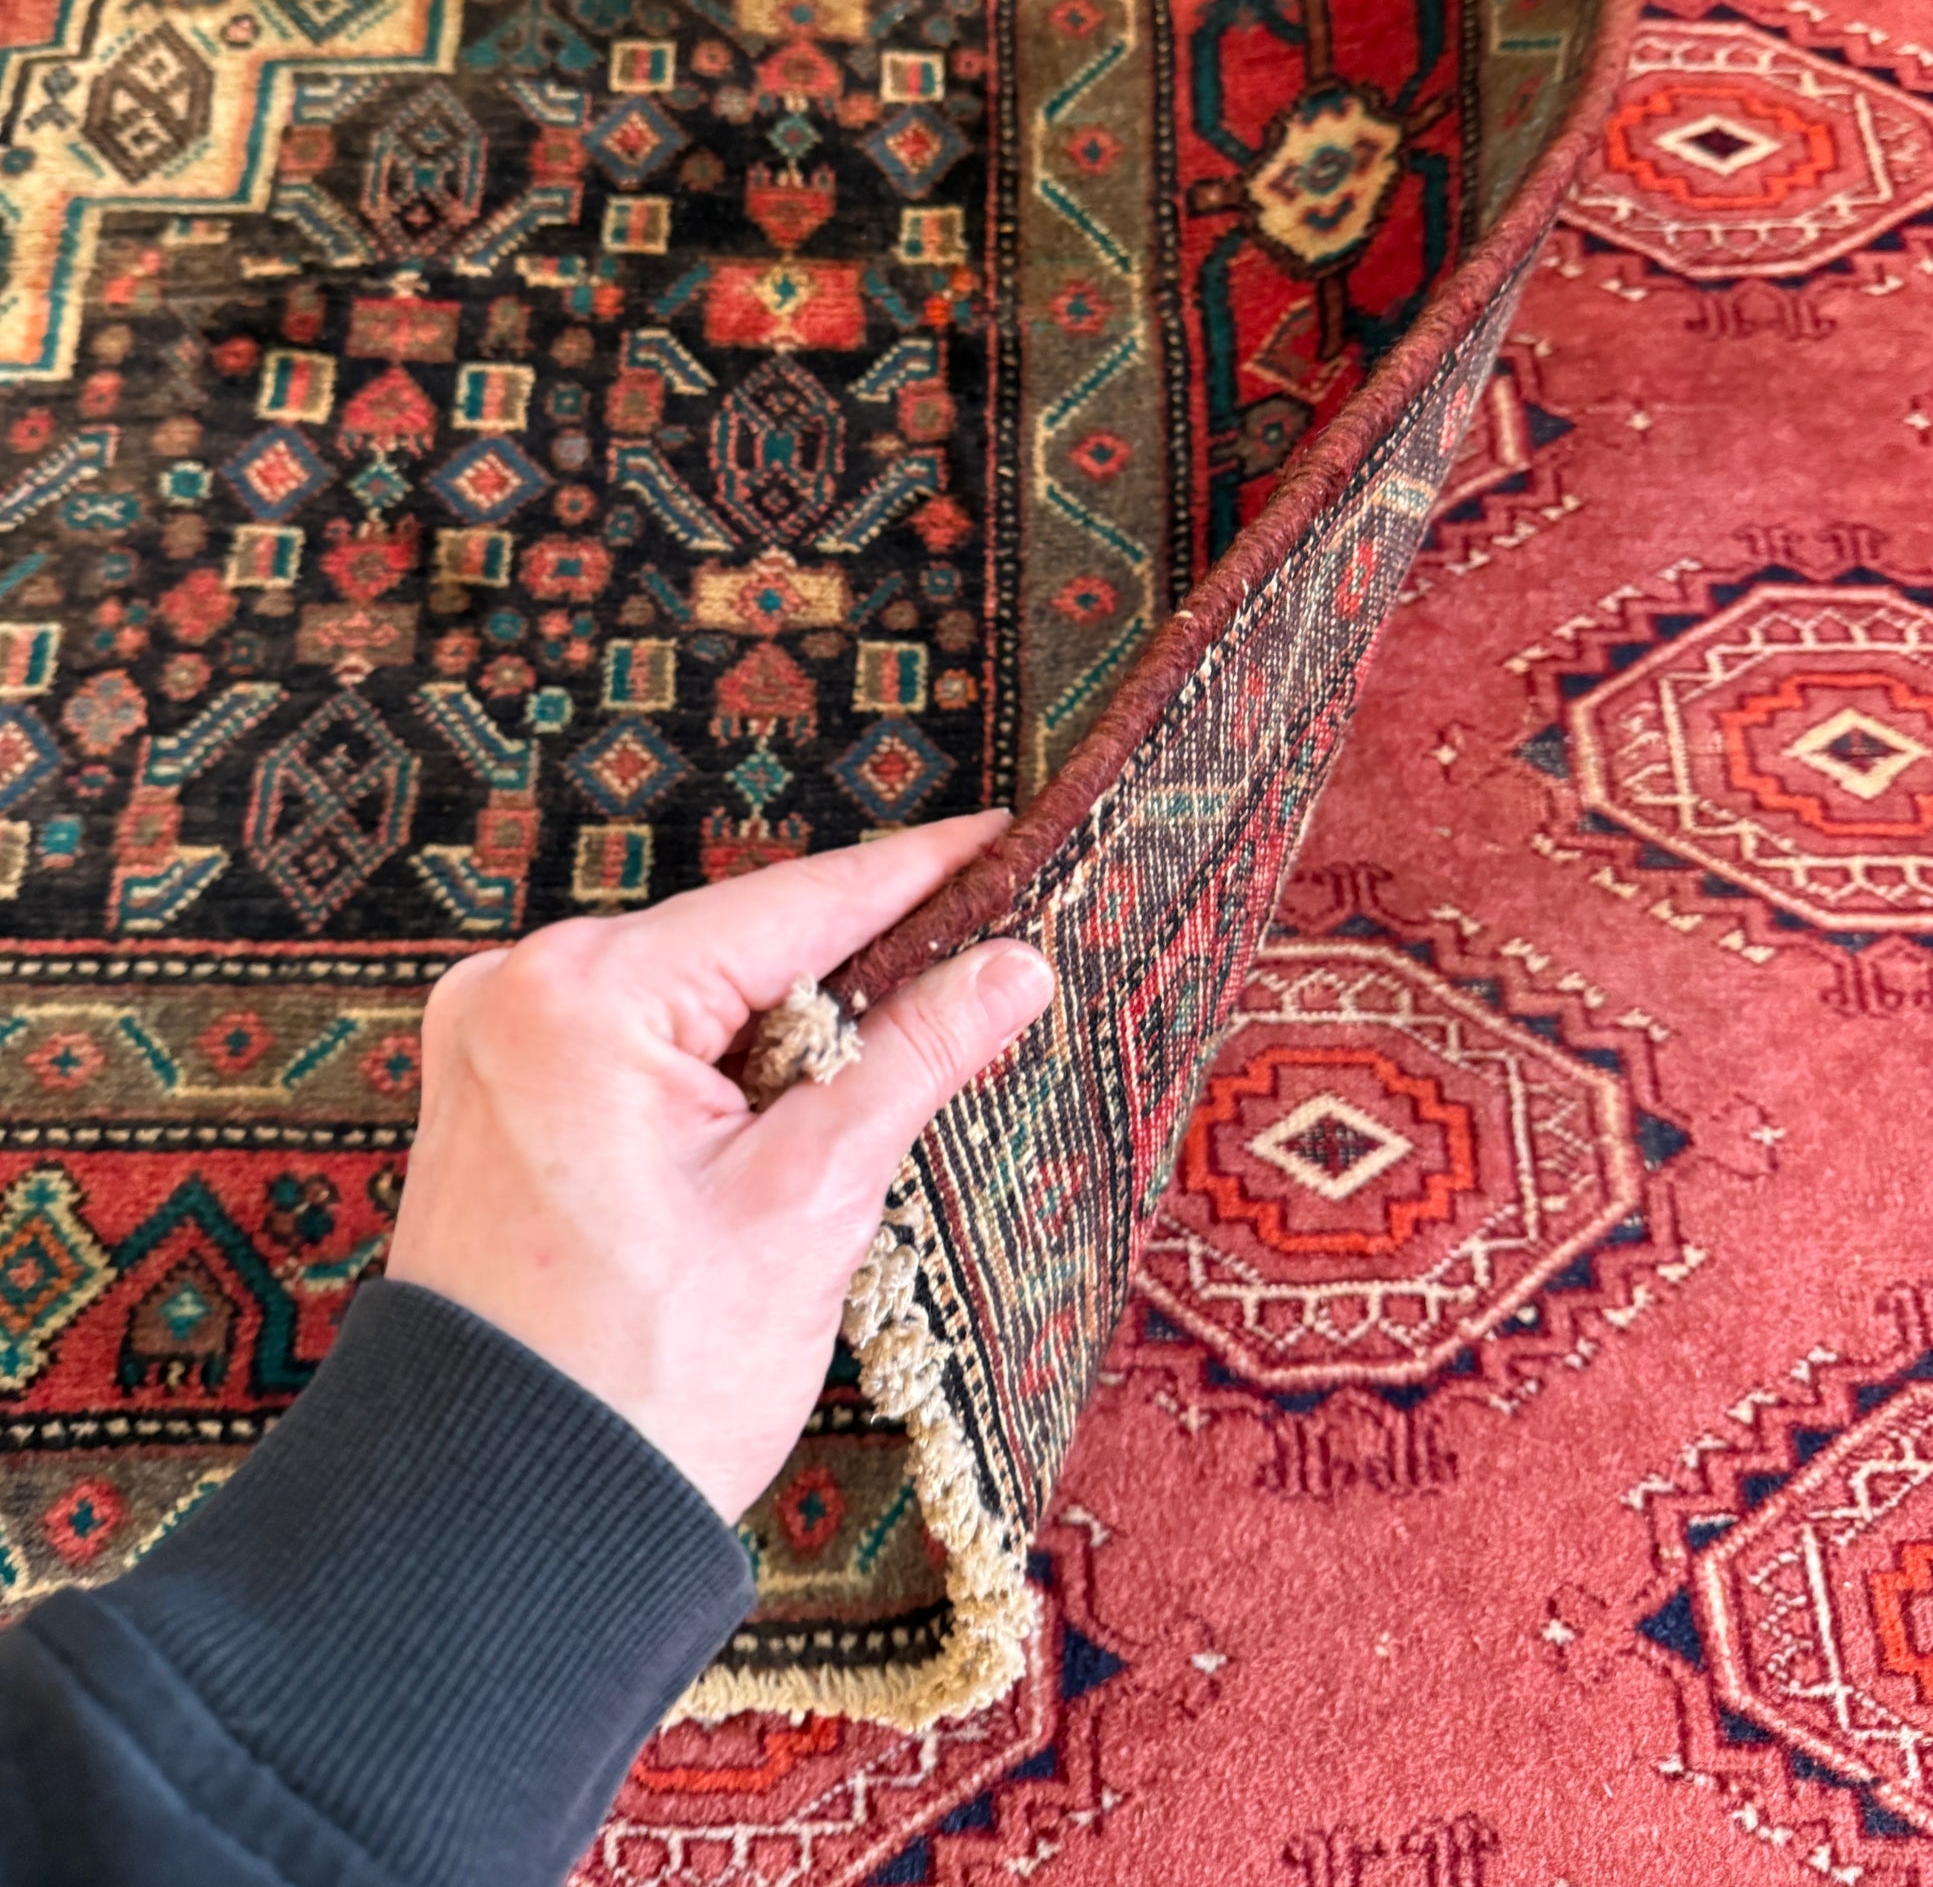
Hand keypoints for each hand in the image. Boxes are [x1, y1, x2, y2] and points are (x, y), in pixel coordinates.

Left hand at [386, 812, 1053, 1519]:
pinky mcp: (490, 1097)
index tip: (1000, 838)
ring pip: (689, 992)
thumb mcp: (808, 1201)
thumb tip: (1014, 966)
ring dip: (788, 1019)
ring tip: (908, 1037)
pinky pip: (633, 1040)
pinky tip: (791, 1099)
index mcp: (584, 995)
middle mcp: (514, 988)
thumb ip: (912, 1057)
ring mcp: (488, 1041)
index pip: (792, 904)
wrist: (506, 1525)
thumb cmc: (649, 1380)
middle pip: (736, 942)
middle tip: (983, 951)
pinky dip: (716, 1061)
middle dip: (855, 956)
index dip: (912, 875)